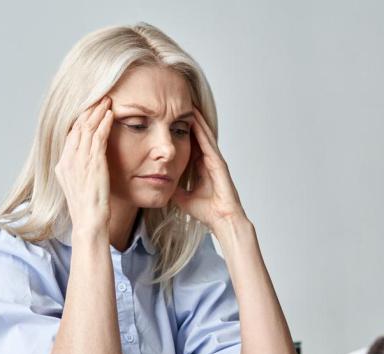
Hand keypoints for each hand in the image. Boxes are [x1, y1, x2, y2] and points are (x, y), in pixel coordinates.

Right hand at [55, 97, 113, 236]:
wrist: (89, 221)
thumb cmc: (88, 207)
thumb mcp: (80, 186)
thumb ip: (81, 171)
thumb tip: (88, 162)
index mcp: (63, 165)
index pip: (71, 135)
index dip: (81, 119)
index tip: (90, 108)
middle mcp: (68, 160)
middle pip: (77, 127)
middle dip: (89, 110)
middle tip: (99, 97)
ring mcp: (79, 161)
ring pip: (87, 129)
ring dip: (98, 112)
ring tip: (107, 100)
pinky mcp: (93, 163)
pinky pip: (98, 138)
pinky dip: (104, 124)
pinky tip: (111, 115)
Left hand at [172, 108, 247, 230]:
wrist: (222, 220)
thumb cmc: (208, 212)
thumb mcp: (183, 197)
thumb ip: (175, 189)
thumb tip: (161, 184)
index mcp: (201, 167)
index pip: (190, 143)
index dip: (181, 130)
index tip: (171, 117)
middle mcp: (209, 160)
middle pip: (197, 134)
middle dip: (189, 119)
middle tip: (179, 102)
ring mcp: (215, 160)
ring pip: (204, 134)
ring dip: (196, 119)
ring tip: (187, 102)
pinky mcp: (218, 163)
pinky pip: (208, 142)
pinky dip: (202, 129)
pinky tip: (195, 118)